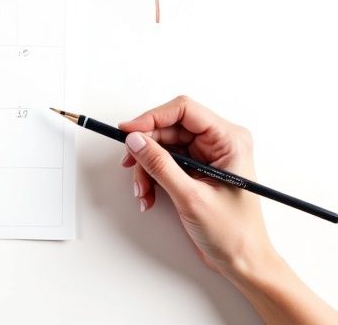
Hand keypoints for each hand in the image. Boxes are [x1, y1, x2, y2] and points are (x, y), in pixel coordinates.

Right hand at [118, 95, 268, 275]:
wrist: (242, 261)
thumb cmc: (233, 232)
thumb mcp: (191, 197)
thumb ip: (160, 165)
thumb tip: (136, 140)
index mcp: (229, 140)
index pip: (184, 110)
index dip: (152, 117)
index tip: (128, 132)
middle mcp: (218, 143)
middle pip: (168, 128)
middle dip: (146, 150)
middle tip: (131, 167)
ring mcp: (206, 156)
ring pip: (161, 146)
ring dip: (146, 168)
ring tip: (144, 192)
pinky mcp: (195, 169)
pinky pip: (164, 162)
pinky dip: (152, 177)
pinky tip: (150, 196)